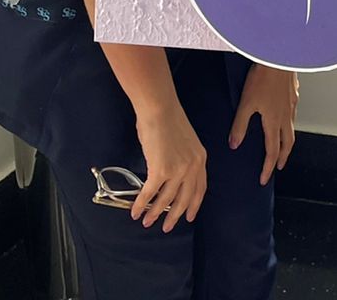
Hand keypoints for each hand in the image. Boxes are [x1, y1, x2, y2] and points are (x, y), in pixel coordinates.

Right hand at [132, 100, 207, 231]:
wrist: (160, 110)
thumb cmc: (168, 120)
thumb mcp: (185, 142)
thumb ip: (182, 159)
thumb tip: (168, 175)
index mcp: (200, 159)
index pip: (200, 188)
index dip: (194, 204)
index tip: (189, 216)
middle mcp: (193, 167)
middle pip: (185, 199)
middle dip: (175, 215)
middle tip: (168, 227)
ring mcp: (178, 170)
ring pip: (166, 200)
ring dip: (155, 213)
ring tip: (147, 222)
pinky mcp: (161, 171)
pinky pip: (150, 193)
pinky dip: (141, 204)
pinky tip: (135, 212)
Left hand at [230, 65, 298, 184]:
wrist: (279, 57)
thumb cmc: (262, 77)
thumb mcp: (246, 103)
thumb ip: (240, 125)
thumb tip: (234, 144)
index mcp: (273, 121)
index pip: (272, 152)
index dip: (268, 168)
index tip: (264, 179)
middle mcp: (285, 116)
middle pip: (287, 144)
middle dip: (282, 158)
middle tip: (277, 167)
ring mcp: (292, 105)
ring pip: (292, 130)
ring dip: (287, 143)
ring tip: (282, 147)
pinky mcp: (294, 94)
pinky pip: (293, 115)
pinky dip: (289, 124)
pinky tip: (284, 118)